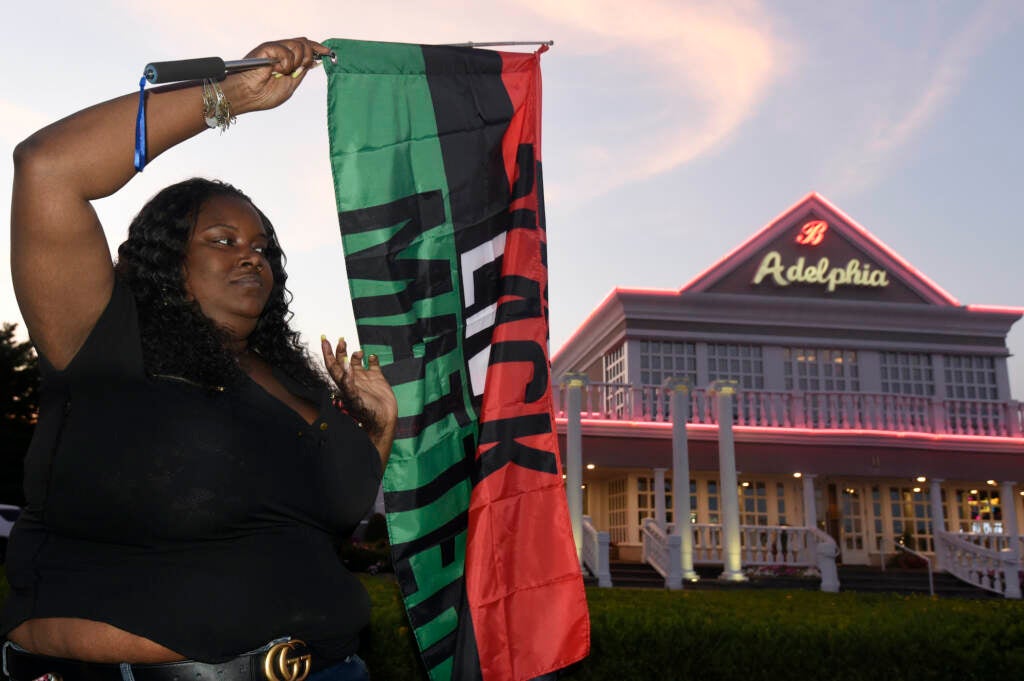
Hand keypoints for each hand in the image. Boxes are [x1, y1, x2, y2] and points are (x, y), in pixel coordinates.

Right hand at [224, 37, 330, 114]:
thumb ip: (301, 71)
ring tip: (283, 72)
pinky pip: (286, 51)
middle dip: (307, 57)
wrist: (249, 96)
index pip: (305, 47)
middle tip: (297, 69)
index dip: (317, 48)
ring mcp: (275, 49)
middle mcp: (281, 52)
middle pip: (304, 43)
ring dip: (296, 63)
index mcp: (287, 60)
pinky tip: (276, 70)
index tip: (327, 52)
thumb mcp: (291, 84)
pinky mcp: (268, 47)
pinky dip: (285, 64)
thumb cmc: (265, 94)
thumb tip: (314, 62)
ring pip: (299, 45)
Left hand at [321, 336, 397, 466]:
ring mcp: (365, 378)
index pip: (332, 365)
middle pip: (342, 361)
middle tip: (341, 339)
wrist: (383, 420)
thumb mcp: (354, 397)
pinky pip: (373, 364)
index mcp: (344, 383)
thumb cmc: (367, 412)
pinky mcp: (377, 378)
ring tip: (358, 352)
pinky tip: (371, 356)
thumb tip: (345, 363)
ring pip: (356, 361)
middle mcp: (353, 379)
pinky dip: (372, 358)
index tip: (325, 340)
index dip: (327, 353)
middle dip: (340, 350)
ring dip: (356, 354)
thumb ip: (348, 381)